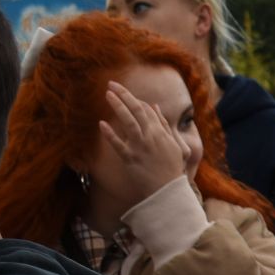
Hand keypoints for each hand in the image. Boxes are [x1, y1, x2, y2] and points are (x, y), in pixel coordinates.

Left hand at [99, 81, 191, 210]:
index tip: (123, 92)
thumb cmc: (171, 168)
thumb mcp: (173, 144)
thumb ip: (163, 124)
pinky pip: (118, 145)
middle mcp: (151, 137)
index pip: (147, 110)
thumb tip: (155, 107)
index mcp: (161, 133)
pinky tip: (102, 124)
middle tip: (111, 84)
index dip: (134, 99)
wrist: (168, 190)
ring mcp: (140, 147)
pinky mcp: (131, 159)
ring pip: (128, 122)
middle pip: (137, 110)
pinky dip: (110, 134)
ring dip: (118, 106)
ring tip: (107, 94)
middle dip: (124, 95)